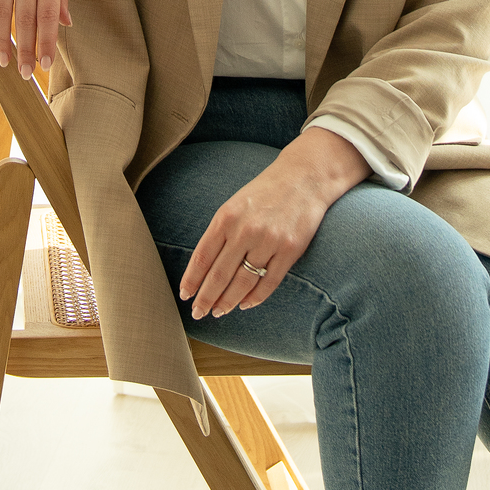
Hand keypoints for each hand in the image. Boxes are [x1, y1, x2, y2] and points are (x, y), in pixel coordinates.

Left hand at [179, 129, 368, 319]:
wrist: (304, 176)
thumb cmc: (265, 192)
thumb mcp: (235, 204)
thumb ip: (221, 232)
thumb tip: (204, 268)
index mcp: (226, 216)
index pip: (202, 257)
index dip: (191, 280)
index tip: (184, 295)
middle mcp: (245, 230)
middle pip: (219, 275)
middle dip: (206, 298)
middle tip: (199, 313)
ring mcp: (268, 241)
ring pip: (242, 283)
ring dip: (228, 302)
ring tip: (219, 311)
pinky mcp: (290, 250)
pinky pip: (269, 283)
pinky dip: (255, 298)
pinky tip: (245, 304)